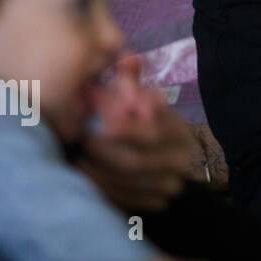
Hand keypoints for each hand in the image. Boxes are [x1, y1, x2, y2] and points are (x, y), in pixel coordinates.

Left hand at [77, 56, 197, 212]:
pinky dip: (102, 187)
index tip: (95, 124)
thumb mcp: (139, 97)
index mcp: (178, 130)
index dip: (121, 130)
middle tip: (82, 139)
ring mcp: (170, 184)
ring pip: (127, 182)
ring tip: (80, 155)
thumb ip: (130, 81)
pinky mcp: (156, 202)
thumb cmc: (140, 119)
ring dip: (99, 169)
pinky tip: (86, 172)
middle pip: (136, 161)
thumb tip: (127, 58)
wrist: (160, 156)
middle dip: (103, 151)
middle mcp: (180, 159)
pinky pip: (125, 199)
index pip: (150, 133)